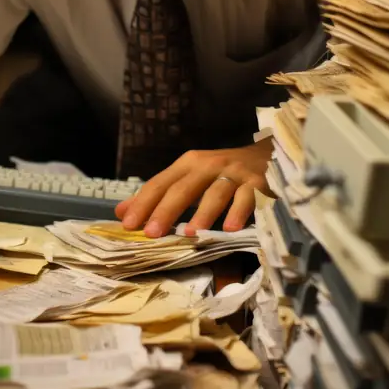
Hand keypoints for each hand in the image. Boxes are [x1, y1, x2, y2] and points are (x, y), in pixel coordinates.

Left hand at [115, 140, 272, 236]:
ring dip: (203, 213)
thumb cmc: (222, 171)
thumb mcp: (190, 177)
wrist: (267, 155)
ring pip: (216, 192)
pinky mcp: (257, 183)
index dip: (143, 203)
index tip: (128, 224)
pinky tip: (230, 229)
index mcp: (189, 163)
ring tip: (188, 233)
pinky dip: (239, 213)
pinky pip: (247, 198)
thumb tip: (122, 212)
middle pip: (184, 188)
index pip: (160, 183)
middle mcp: (209, 165)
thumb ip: (159, 194)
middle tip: (152, 233)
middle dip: (166, 210)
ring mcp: (234, 173)